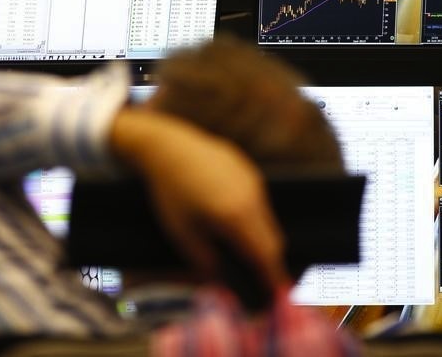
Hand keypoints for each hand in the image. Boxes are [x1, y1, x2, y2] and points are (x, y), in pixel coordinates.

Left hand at [110, 107, 290, 295]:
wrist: (166, 146)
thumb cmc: (170, 193)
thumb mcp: (183, 235)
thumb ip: (206, 263)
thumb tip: (223, 283)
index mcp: (237, 217)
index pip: (266, 255)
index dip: (273, 278)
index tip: (276, 296)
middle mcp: (253, 198)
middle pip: (273, 239)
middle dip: (268, 261)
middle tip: (261, 279)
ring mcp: (253, 181)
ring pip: (267, 219)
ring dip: (261, 238)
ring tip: (245, 251)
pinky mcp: (248, 169)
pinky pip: (258, 201)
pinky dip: (253, 217)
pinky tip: (233, 220)